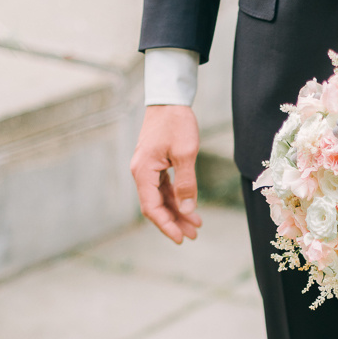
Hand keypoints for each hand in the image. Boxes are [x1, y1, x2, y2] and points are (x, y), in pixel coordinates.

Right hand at [130, 105, 202, 243]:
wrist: (169, 100)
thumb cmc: (176, 123)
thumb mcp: (186, 154)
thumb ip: (186, 183)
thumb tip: (188, 209)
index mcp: (144, 171)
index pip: (152, 207)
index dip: (166, 225)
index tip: (180, 238)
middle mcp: (141, 172)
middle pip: (155, 206)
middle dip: (174, 221)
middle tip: (193, 235)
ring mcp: (147, 169)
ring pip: (160, 198)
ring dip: (177, 212)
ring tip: (196, 225)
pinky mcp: (155, 165)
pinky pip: (163, 188)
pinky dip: (176, 198)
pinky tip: (189, 207)